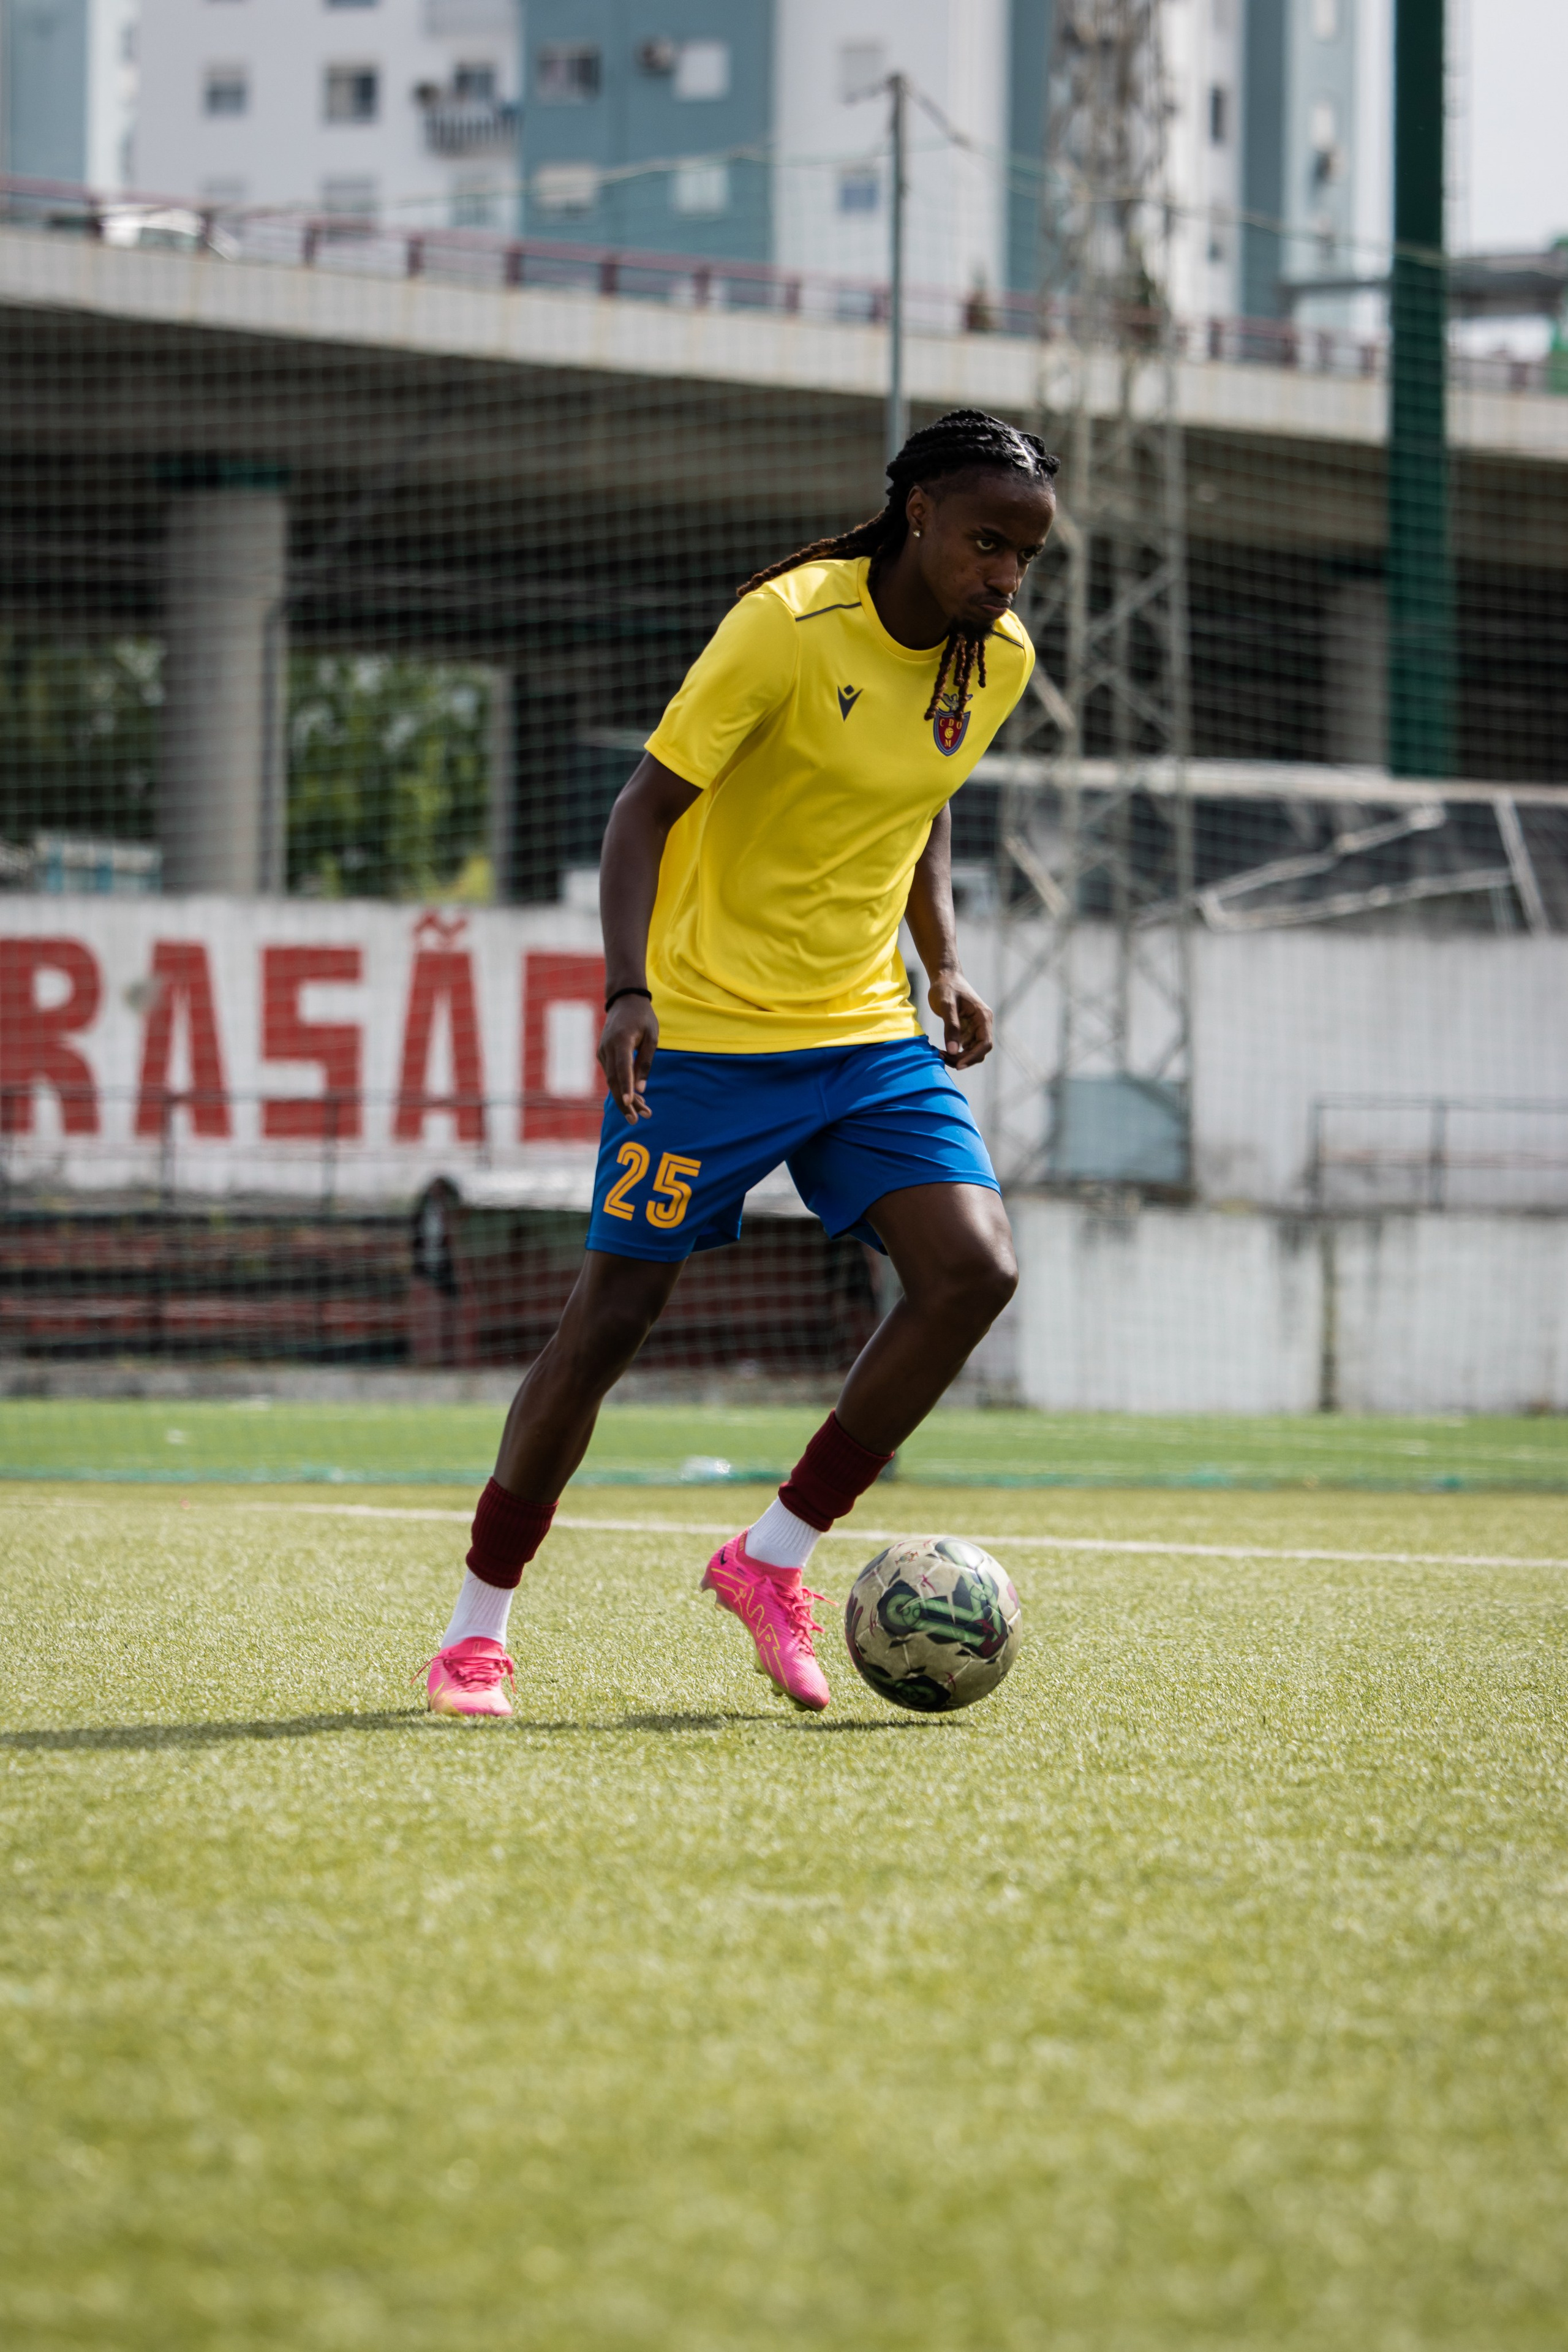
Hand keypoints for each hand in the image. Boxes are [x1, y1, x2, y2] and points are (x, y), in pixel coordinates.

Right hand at [598, 995, 657, 1122]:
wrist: (624, 1001)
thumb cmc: (642, 1018)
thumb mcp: (652, 1037)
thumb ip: (646, 1062)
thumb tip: (641, 1089)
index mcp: (620, 1041)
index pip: (622, 1068)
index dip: (625, 1087)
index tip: (629, 1103)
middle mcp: (607, 1048)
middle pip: (614, 1080)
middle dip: (624, 1102)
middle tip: (637, 1120)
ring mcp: (602, 1052)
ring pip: (612, 1080)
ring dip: (625, 1098)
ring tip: (643, 1112)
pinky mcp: (603, 1055)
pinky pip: (611, 1074)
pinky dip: (621, 1087)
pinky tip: (634, 1099)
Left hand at [928, 971, 993, 1068]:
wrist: (944, 977)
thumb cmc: (946, 987)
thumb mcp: (946, 1005)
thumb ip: (951, 1027)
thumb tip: (953, 1051)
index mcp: (983, 1017)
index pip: (985, 1044)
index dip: (973, 1057)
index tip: (958, 1064)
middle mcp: (983, 1024)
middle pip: (979, 1051)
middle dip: (963, 1059)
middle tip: (942, 1057)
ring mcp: (975, 1028)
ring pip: (972, 1052)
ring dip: (958, 1058)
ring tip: (939, 1054)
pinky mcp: (967, 1031)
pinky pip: (964, 1048)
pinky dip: (954, 1052)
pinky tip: (940, 1050)